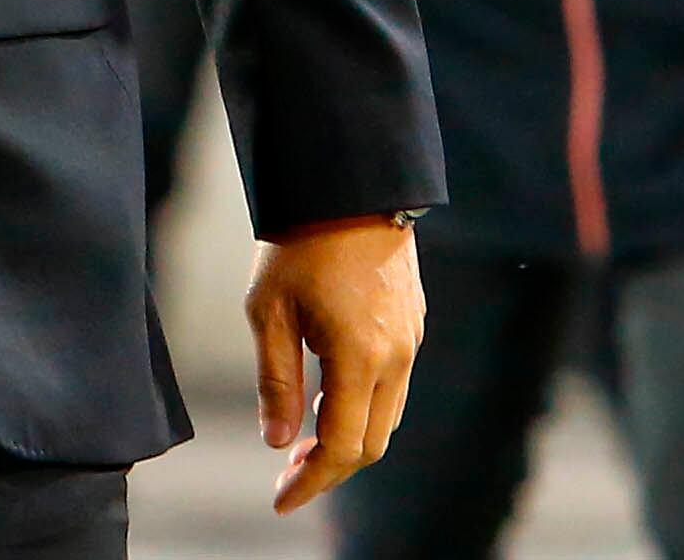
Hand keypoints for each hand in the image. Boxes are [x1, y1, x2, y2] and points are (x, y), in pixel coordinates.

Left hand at [245, 215, 424, 513]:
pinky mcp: (413, 321)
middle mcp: (396, 355)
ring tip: (304, 442)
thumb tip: (278, 443)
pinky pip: (394, 384)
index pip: (344, 448)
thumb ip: (276, 383)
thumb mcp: (270, 312)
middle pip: (372, 442)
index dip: (312, 482)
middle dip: (330, 468)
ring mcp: (411, 338)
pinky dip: (365, 407)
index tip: (280, 500)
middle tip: (287, 475)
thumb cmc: (300, 244)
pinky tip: (330, 399)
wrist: (350, 184)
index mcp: (359, 357)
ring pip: (388, 415)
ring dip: (349, 438)